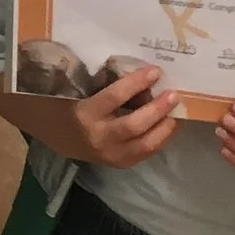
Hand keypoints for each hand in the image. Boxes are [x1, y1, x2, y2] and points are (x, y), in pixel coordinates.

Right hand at [65, 64, 181, 168]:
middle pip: (134, 125)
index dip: (137, 83)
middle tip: (174, 94)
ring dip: (165, 127)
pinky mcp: (119, 164)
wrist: (58, 137)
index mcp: (85, 114)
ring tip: (176, 111)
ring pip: (145, 144)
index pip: (114, 97)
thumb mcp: (79, 91)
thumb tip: (141, 76)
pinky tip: (168, 126)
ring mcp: (110, 154)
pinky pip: (145, 153)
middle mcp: (99, 137)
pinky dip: (160, 138)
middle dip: (158, 109)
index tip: (155, 71)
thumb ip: (106, 84)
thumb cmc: (68, 106)